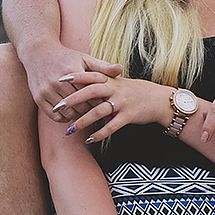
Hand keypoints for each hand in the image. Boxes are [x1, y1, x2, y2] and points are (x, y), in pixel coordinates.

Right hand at [22, 45, 123, 121]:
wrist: (38, 53)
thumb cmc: (65, 56)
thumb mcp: (84, 58)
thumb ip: (102, 66)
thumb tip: (121, 69)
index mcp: (71, 71)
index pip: (92, 93)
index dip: (101, 101)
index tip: (108, 105)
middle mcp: (57, 82)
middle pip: (81, 106)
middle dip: (92, 111)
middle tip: (100, 114)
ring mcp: (46, 91)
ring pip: (68, 113)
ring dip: (79, 116)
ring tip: (86, 114)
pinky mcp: (38, 98)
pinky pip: (55, 116)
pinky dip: (65, 117)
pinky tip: (71, 113)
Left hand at [55, 77, 169, 141]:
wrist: (158, 99)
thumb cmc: (133, 91)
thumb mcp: (117, 83)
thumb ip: (100, 83)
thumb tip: (79, 84)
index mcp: (111, 80)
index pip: (91, 75)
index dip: (75, 76)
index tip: (59, 79)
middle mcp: (115, 89)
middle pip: (91, 92)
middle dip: (73, 100)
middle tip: (57, 107)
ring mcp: (122, 102)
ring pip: (99, 111)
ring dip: (83, 121)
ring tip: (69, 130)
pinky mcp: (129, 115)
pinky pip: (112, 126)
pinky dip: (100, 133)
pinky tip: (89, 139)